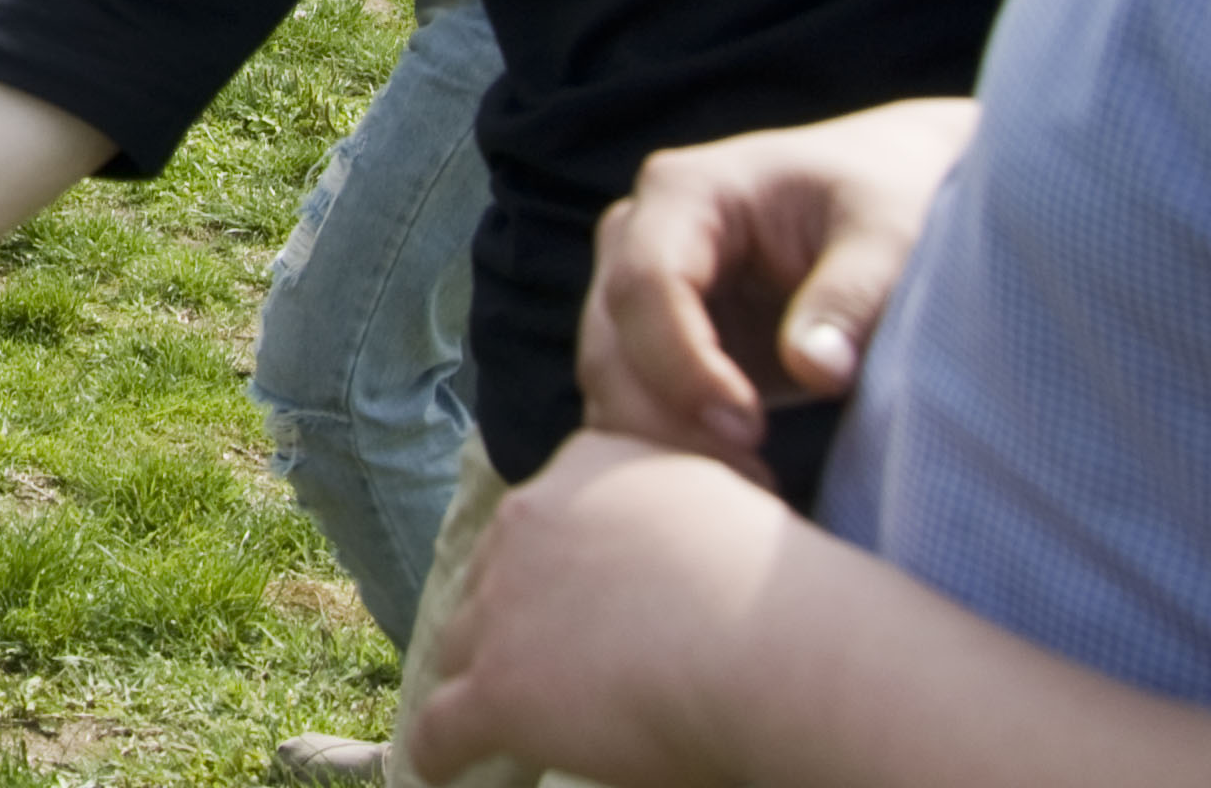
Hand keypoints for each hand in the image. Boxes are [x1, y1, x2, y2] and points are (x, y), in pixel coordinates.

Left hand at [407, 432, 792, 787]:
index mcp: (591, 466)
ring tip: (478, 714)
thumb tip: (675, 568)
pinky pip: (441, 725)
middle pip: (497, 574)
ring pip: (463, 642)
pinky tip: (436, 768)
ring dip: (477, 676)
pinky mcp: (499, 685)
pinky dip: (437, 750)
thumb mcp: (723, 512)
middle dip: (514, 616)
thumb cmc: (787, 593)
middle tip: (544, 663)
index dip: (556, 558)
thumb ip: (677, 523)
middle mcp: (532, 520)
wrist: (779, 644)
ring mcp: (506, 604)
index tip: (574, 596)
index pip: (550, 509)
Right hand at [579, 97, 978, 476]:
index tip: (752, 432)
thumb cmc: (894, 201)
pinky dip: (674, 459)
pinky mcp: (660, 345)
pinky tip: (742, 490)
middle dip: (669, 425)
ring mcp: (641, 294)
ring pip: (612, 387)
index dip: (683, 365)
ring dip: (667, 451)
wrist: (895, 194)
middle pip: (612, 345)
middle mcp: (638, 238)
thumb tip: (817, 371)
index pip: (646, 284)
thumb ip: (853, 297)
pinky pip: (638, 410)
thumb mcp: (893, 235)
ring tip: (755, 498)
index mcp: (685, 192)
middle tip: (756, 488)